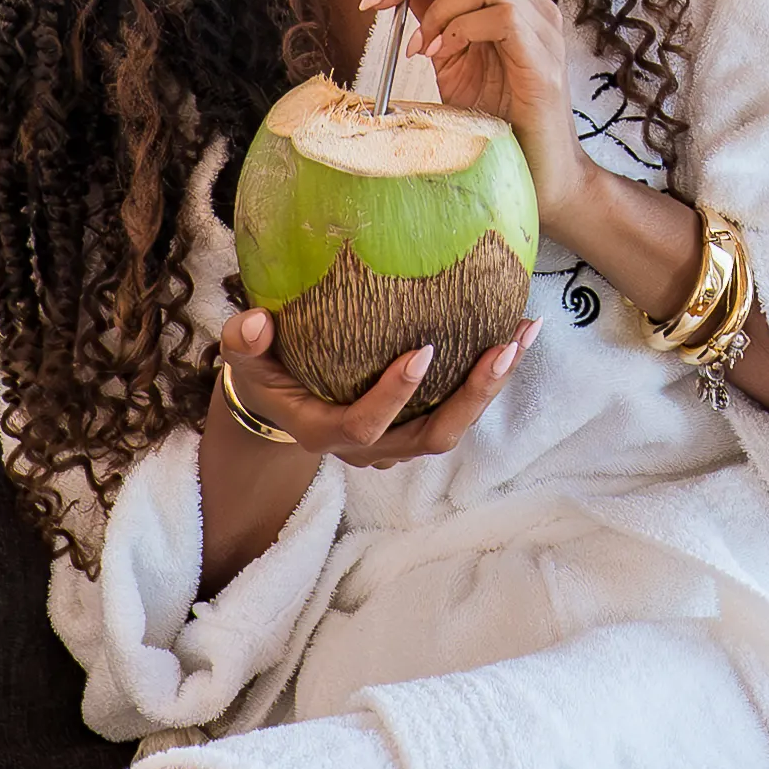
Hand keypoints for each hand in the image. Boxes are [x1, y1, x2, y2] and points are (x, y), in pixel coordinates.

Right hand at [214, 304, 535, 469]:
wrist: (285, 403)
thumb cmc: (267, 374)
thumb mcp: (247, 361)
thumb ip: (245, 342)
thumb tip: (255, 321)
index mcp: (327, 432)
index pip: (365, 427)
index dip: (395, 398)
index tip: (422, 351)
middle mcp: (372, 447)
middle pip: (431, 437)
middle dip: (471, 397)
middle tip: (502, 346)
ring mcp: (399, 440)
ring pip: (454, 426)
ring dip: (493, 385)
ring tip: (523, 333)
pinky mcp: (419, 422)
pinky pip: (461, 405)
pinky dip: (491, 374)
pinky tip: (518, 328)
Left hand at [365, 0, 593, 224]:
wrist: (540, 173)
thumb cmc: (495, 118)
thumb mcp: (451, 56)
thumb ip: (434, 13)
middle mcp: (535, 2)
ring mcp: (544, 27)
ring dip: (437, 6)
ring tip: (420, 44)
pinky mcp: (543, 58)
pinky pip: (500, 16)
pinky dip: (457, 31)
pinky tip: (441, 57)